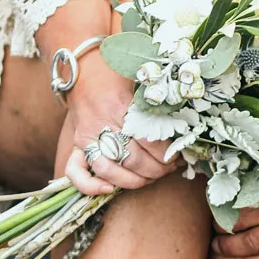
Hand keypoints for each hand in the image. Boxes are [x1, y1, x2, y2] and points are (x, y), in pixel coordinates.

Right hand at [60, 55, 182, 194]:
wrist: (84, 67)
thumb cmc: (117, 73)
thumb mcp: (140, 81)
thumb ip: (157, 101)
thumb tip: (183, 125)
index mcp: (121, 106)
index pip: (148, 140)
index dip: (165, 153)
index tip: (178, 156)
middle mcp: (102, 122)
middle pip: (132, 158)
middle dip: (156, 170)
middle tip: (169, 169)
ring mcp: (87, 135)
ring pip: (109, 170)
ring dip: (133, 181)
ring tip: (150, 179)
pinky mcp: (77, 142)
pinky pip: (75, 171)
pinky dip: (90, 186)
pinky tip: (109, 190)